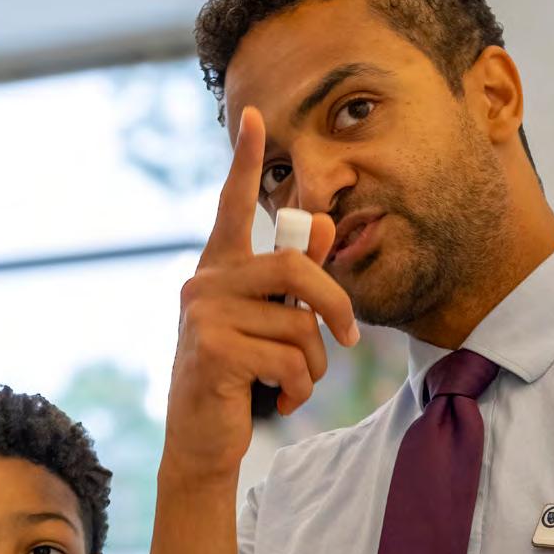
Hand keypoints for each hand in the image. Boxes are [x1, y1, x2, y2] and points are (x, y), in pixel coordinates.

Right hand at [163, 106, 358, 483]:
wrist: (203, 439)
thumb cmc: (239, 378)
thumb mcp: (269, 325)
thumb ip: (294, 280)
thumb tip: (319, 223)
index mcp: (219, 270)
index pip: (232, 206)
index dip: (245, 160)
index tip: (255, 114)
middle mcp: (206, 283)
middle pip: (296, 269)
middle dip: (335, 305)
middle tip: (351, 340)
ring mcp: (205, 315)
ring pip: (300, 325)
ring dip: (313, 366)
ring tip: (293, 383)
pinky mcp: (213, 350)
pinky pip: (288, 359)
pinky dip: (297, 388)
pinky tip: (278, 399)